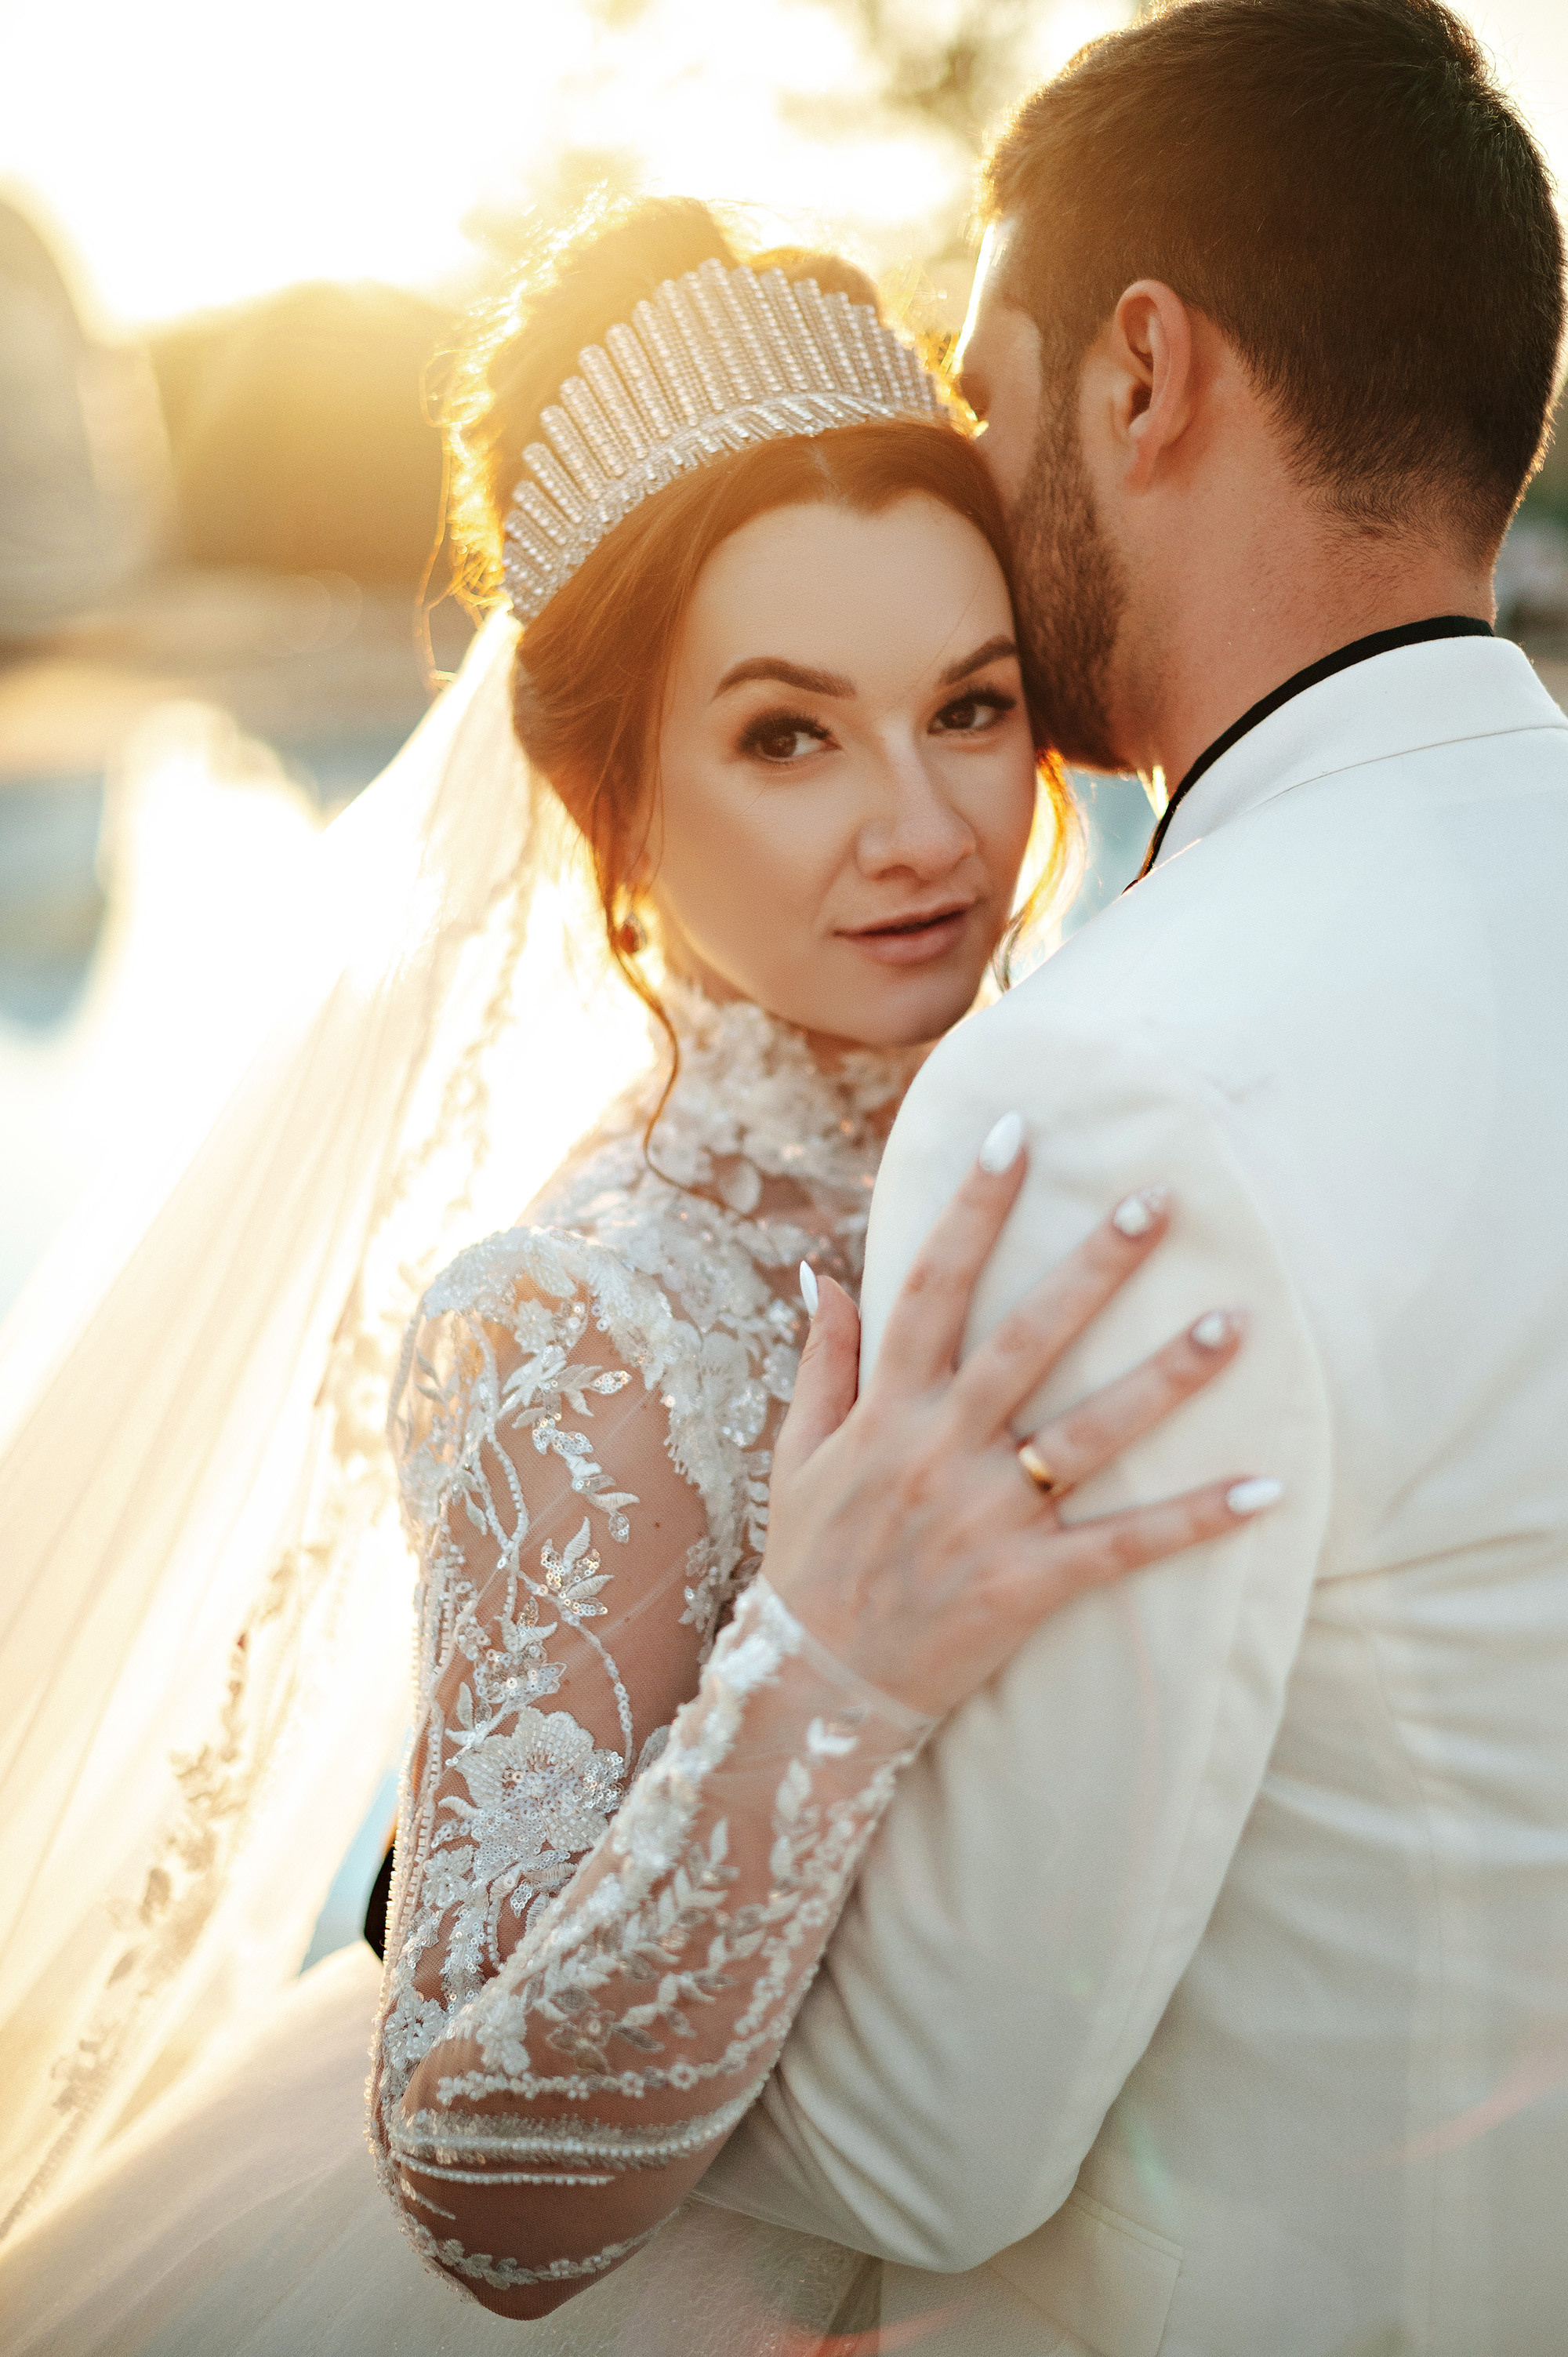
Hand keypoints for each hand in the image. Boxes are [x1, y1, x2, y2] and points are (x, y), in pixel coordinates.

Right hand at [762, 1122, 1280, 1721]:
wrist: (811, 1691)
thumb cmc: (810, 1563)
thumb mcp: (797, 1453)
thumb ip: (822, 1360)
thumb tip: (824, 1270)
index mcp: (886, 1410)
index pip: (930, 1286)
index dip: (972, 1209)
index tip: (1014, 1135)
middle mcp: (937, 1451)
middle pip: (1025, 1339)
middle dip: (1094, 1267)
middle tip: (1159, 1200)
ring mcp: (986, 1517)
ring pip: (1088, 1433)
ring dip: (1165, 1376)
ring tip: (1235, 1322)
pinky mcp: (1027, 1585)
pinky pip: (1123, 1546)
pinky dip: (1196, 1520)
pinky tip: (1265, 1486)